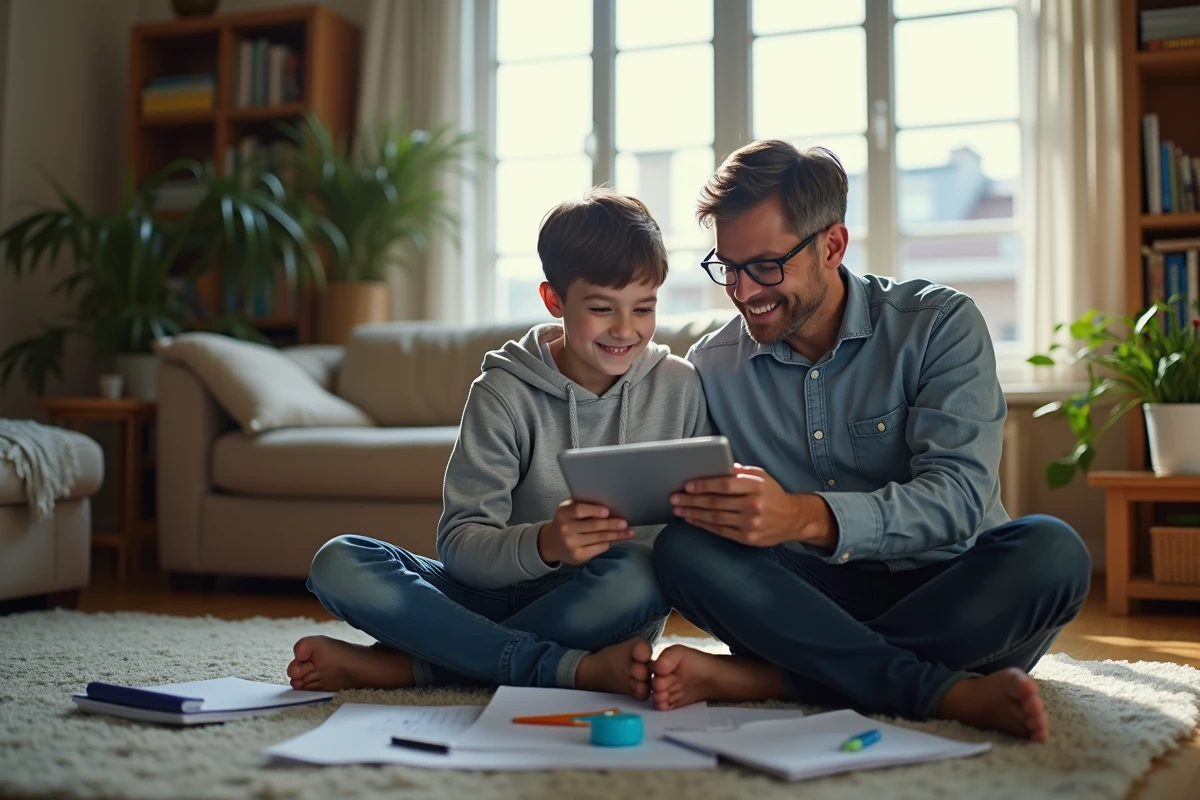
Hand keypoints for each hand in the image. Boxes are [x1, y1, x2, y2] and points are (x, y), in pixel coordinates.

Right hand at [538, 500, 632, 565]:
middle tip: (624, 523)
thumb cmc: (566, 521)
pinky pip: (599, 548)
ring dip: (616, 535)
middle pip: (593, 526)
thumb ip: (582, 504)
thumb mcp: (568, 510)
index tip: (607, 511)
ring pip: (599, 538)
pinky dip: (609, 542)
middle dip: (611, 524)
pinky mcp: (578, 556)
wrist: (551, 543)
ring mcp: (571, 544)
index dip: (594, 510)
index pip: (579, 510)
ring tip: (629, 532)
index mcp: (563, 513)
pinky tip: (616, 539)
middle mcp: (566, 529)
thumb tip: (608, 500)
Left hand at [670, 465, 836, 548]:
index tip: (687, 485)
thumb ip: (739, 471)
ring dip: (693, 514)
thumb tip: (715, 466)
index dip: (704, 485)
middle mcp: (754, 505)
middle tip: (674, 498)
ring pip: (715, 518)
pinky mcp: (748, 538)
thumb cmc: (772, 494)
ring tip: (678, 509)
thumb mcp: (761, 476)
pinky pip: (720, 531)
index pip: (725, 485)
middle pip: (716, 503)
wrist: (793, 519)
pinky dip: (703, 525)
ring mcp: (751, 524)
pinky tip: (692, 520)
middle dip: (692, 501)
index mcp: (756, 486)